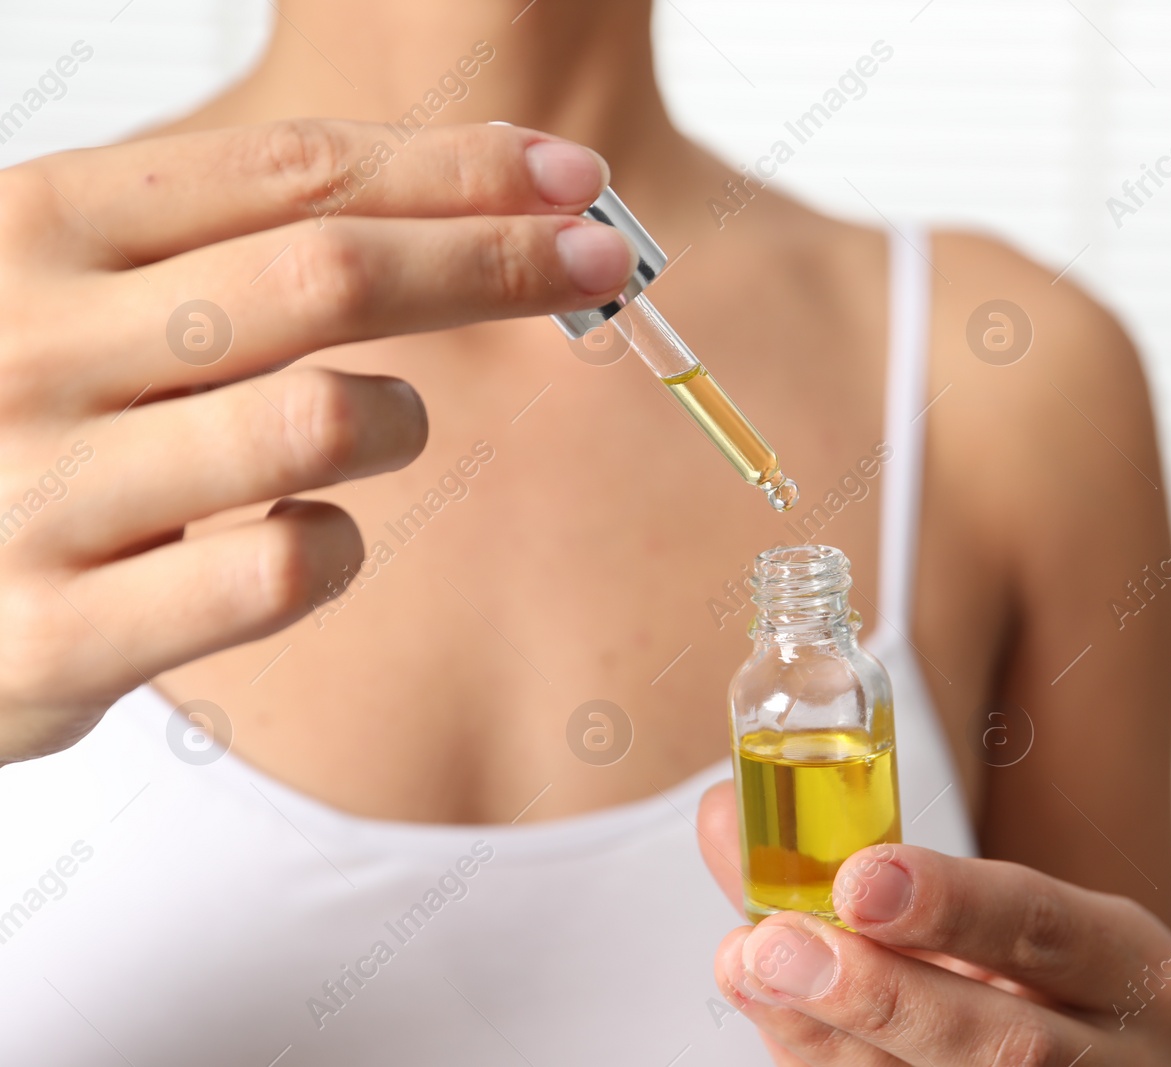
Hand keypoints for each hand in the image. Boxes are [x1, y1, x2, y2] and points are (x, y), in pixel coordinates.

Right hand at [0, 119, 632, 764]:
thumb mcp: (65, 289)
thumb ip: (214, 242)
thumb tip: (446, 196)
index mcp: (38, 229)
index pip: (293, 173)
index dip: (454, 170)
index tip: (570, 177)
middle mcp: (34, 344)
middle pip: (332, 274)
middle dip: (496, 257)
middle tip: (602, 260)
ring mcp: (43, 493)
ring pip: (322, 419)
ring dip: (405, 416)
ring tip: (390, 425)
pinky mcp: (60, 635)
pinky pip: (282, 571)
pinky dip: (338, 545)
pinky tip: (310, 537)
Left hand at [697, 782, 1170, 1064]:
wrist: (1070, 1056)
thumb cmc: (1009, 974)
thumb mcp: (968, 911)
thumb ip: (854, 863)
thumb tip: (724, 812)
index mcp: (1128, 964)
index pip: (1047, 927)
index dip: (953, 905)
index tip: (859, 877)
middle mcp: (1116, 1056)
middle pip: (1006, 1045)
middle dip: (882, 996)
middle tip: (779, 945)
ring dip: (837, 1040)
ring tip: (754, 975)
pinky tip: (777, 1021)